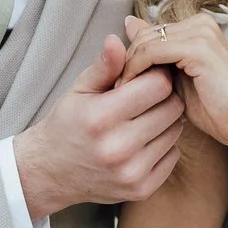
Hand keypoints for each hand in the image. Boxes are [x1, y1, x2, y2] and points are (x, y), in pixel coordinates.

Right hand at [14, 35, 184, 217]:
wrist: (51, 172)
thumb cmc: (67, 124)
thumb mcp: (79, 89)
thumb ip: (104, 66)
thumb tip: (117, 39)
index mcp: (101, 117)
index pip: (158, 85)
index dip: (155, 75)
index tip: (146, 76)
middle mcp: (118, 148)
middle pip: (173, 107)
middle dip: (163, 97)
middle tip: (147, 97)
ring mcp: (132, 172)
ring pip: (176, 131)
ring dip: (165, 121)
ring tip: (142, 118)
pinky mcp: (142, 189)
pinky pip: (173, 155)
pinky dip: (164, 145)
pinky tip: (142, 141)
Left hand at [117, 14, 227, 153]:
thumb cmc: (219, 110)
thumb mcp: (179, 83)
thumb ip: (157, 61)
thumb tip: (130, 31)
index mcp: (198, 27)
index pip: (148, 34)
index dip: (130, 59)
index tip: (117, 86)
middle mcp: (200, 23)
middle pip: (143, 35)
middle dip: (125, 62)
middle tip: (113, 91)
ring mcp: (201, 32)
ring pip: (144, 42)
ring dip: (127, 68)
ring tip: (119, 94)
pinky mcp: (198, 47)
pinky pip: (151, 51)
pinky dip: (135, 71)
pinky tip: (130, 92)